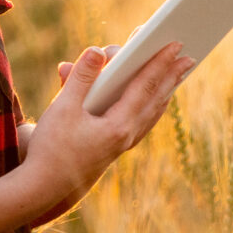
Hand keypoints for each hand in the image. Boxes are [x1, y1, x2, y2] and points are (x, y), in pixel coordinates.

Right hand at [18, 42, 194, 219]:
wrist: (43, 187)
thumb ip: (81, 77)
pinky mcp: (114, 149)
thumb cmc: (51, 147)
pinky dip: (152, 108)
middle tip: (189, 57)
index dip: (159, 62)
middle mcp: (126, 136)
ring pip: (151, 113)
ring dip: (164, 92)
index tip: (174, 45)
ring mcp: (122, 145)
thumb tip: (98, 51)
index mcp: (117, 126)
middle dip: (171, 76)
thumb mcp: (63, 107)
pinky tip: (154, 103)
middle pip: (155, 100)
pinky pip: (142, 124)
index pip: (144, 86)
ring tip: (178, 77)